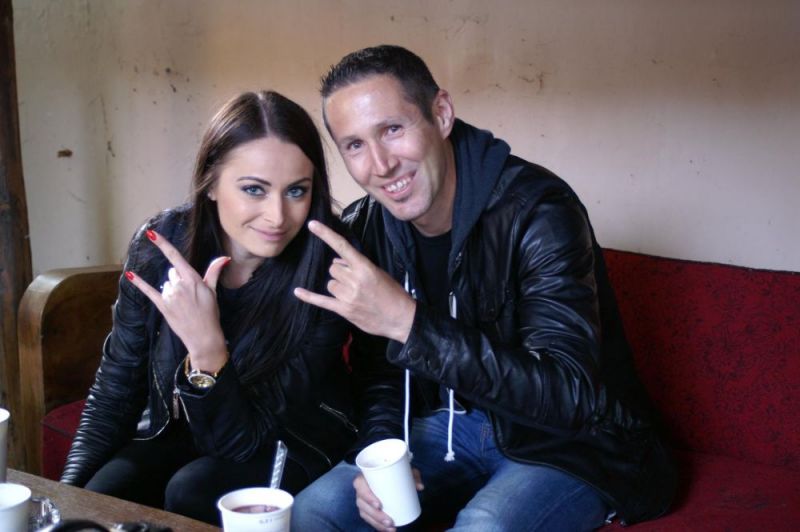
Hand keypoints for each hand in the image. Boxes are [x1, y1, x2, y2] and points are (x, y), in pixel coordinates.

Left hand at [124, 229, 229, 371]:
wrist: (204, 337)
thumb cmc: (211, 313)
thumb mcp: (213, 291)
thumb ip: (214, 272)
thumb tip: (224, 258)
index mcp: (192, 279)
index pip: (176, 257)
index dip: (163, 244)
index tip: (152, 234)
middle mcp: (179, 285)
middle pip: (172, 273)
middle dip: (178, 279)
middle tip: (189, 296)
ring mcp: (170, 296)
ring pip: (165, 284)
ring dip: (172, 290)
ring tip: (183, 305)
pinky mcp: (163, 306)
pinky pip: (149, 291)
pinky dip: (139, 283)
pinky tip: (130, 275)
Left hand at [294, 221, 415, 342]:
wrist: (401, 318)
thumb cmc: (392, 293)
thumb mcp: (379, 273)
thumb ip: (357, 265)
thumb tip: (337, 261)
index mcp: (365, 267)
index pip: (342, 246)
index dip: (326, 234)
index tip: (312, 225)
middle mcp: (355, 280)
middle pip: (333, 268)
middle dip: (341, 272)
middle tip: (356, 281)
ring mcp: (349, 296)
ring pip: (330, 283)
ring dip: (338, 286)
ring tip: (354, 294)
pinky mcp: (344, 310)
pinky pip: (322, 300)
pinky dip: (309, 296)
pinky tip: (297, 292)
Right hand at [353, 469, 423, 530]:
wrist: (389, 472)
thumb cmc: (394, 470)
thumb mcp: (404, 470)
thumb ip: (412, 476)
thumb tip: (420, 487)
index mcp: (365, 475)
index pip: (359, 484)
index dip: (366, 496)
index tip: (379, 505)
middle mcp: (361, 488)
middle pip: (362, 503)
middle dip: (376, 515)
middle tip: (390, 521)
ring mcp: (363, 499)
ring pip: (365, 513)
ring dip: (377, 523)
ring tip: (391, 528)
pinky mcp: (367, 507)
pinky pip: (368, 518)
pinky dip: (377, 525)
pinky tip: (386, 530)